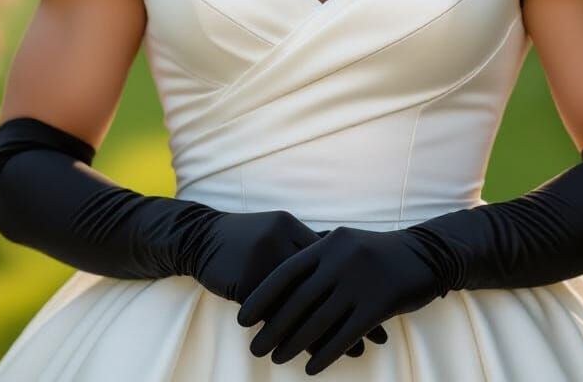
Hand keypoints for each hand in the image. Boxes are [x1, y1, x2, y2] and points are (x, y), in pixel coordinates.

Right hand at [190, 213, 386, 360]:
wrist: (198, 238)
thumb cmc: (242, 240)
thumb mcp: (274, 235)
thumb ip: (301, 249)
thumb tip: (337, 267)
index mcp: (291, 227)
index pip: (331, 259)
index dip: (357, 283)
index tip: (383, 302)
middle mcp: (281, 239)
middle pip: (325, 282)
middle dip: (354, 309)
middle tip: (379, 335)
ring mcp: (262, 259)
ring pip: (305, 303)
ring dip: (331, 331)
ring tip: (357, 353)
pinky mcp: (245, 280)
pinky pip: (277, 315)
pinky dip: (298, 337)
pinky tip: (314, 356)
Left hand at [236, 225, 444, 375]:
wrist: (425, 254)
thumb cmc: (378, 252)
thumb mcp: (346, 243)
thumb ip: (319, 255)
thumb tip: (283, 277)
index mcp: (329, 243)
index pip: (286, 272)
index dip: (262, 297)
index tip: (243, 318)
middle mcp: (341, 259)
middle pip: (298, 300)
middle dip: (273, 326)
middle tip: (254, 347)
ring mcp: (360, 281)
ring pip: (319, 320)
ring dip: (294, 343)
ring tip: (276, 359)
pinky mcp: (379, 303)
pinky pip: (345, 334)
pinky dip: (325, 354)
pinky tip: (310, 369)